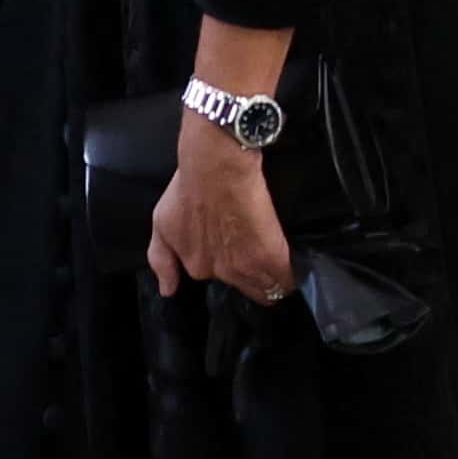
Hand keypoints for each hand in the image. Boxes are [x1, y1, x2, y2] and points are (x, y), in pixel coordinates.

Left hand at [148, 123, 291, 303]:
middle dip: (257, 283)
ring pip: (267, 289)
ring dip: (275, 284)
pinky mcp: (270, 255)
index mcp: (196, 266)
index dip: (233, 272)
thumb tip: (168, 291)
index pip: (220, 283)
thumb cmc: (187, 189)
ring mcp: (245, 266)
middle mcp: (219, 273)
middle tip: (266, 268)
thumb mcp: (162, 224)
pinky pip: (284, 277)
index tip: (242, 262)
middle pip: (247, 290)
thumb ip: (161, 260)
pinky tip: (297, 270)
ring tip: (284, 274)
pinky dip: (290, 276)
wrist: (216, 167)